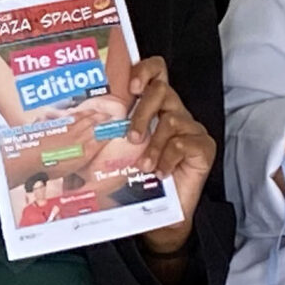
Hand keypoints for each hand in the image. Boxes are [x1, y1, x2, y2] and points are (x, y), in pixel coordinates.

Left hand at [122, 55, 212, 254]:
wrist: (161, 215)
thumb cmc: (139, 180)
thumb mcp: (120, 152)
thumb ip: (112, 131)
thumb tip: (80, 124)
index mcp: (155, 107)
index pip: (157, 71)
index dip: (145, 69)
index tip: (131, 85)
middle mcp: (175, 112)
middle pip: (163, 89)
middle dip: (143, 111)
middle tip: (130, 137)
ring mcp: (192, 129)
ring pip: (171, 120)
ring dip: (153, 145)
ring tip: (144, 166)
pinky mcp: (204, 146)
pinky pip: (183, 143)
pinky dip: (168, 158)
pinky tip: (161, 172)